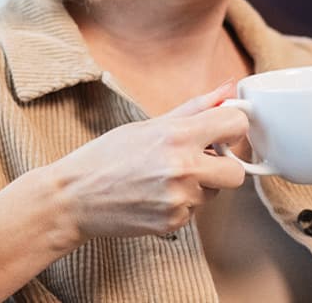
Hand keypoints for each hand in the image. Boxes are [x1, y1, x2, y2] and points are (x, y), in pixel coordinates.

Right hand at [48, 81, 248, 243]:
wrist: (74, 198)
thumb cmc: (106, 157)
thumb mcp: (149, 124)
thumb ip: (195, 109)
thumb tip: (227, 89)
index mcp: (177, 135)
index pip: (236, 124)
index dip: (234, 127)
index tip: (224, 132)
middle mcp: (182, 167)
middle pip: (237, 171)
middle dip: (224, 166)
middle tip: (201, 160)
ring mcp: (179, 198)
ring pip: (215, 192)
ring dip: (200, 186)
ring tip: (166, 178)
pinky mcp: (174, 222)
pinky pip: (196, 211)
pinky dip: (182, 204)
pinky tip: (156, 195)